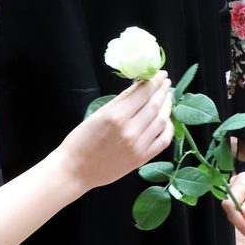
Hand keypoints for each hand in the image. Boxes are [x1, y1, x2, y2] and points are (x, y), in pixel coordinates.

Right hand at [58, 75, 173, 188]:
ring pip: (162, 121)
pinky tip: (167, 120)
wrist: (76, 170)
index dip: (155, 81)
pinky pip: (163, 141)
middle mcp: (130, 130)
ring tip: (167, 98)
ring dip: (167, 107)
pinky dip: (168, 128)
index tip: (161, 74)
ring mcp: (138, 146)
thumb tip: (139, 86)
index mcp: (116, 116)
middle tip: (166, 82)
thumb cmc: (81, 140)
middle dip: (163, 91)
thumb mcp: (98, 114)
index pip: (143, 93)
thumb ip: (121, 100)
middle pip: (155, 105)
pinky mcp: (142, 159)